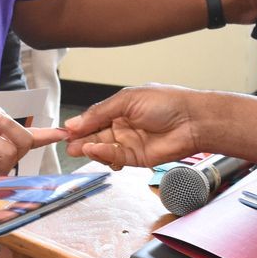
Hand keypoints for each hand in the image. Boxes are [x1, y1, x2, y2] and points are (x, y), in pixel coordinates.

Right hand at [65, 84, 204, 167]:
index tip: (64, 130)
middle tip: (66, 143)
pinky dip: (103, 154)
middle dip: (80, 139)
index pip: (93, 118)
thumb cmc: (167, 103)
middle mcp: (123, 126)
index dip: (79, 124)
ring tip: (78, 147)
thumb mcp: (127, 99)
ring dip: (89, 148)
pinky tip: (95, 150)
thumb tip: (75, 122)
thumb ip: (100, 112)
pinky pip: (115, 157)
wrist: (192, 120)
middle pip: (95, 135)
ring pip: (103, 148)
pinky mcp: (137, 158)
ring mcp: (129, 142)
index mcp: (120, 108)